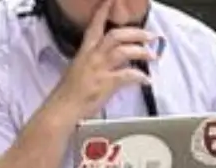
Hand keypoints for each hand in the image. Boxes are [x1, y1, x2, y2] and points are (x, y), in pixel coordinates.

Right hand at [51, 0, 157, 121]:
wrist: (63, 108)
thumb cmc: (70, 93)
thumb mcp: (80, 70)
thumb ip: (95, 62)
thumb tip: (111, 62)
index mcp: (85, 52)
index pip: (95, 26)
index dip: (103, 11)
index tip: (111, 1)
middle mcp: (92, 56)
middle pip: (115, 36)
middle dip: (135, 33)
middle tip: (149, 35)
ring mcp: (99, 69)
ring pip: (123, 51)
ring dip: (140, 51)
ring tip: (152, 55)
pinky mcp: (106, 83)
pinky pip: (127, 75)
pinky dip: (140, 77)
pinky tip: (146, 80)